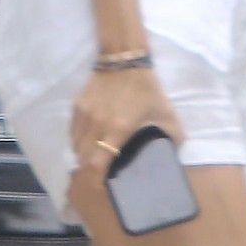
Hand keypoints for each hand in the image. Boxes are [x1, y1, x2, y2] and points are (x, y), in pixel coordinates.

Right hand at [71, 65, 185, 183]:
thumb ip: (171, 138)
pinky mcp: (77, 106)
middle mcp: (97, 124)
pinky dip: (79, 141)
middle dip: (89, 170)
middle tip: (100, 174)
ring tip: (95, 158)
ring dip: (83, 156)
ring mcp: (84, 114)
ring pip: (75, 146)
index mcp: (118, 129)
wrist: (124, 60)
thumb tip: (172, 157)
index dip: (96, 179)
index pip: (97, 163)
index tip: (101, 186)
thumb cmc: (147, 89)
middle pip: (83, 158)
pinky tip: (90, 141)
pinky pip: (73, 131)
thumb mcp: (166, 114)